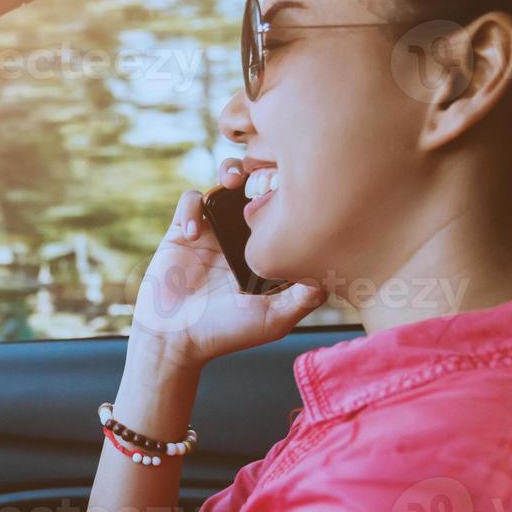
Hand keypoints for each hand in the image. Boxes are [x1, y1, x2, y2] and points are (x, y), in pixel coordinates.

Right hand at [129, 160, 326, 371]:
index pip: (284, 210)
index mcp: (265, 251)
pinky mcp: (182, 232)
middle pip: (258, 185)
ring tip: (233, 181)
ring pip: (224, 183)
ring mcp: (213, 231)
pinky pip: (191, 201)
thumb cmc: (226, 333)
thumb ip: (304, 298)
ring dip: (230, 172)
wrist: (176, 340)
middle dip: (264, 171)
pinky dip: (194, 207)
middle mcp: (241, 236)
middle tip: (266, 178)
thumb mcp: (274, 319)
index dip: (292, 193)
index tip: (296, 193)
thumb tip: (334, 272)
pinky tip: (195, 234)